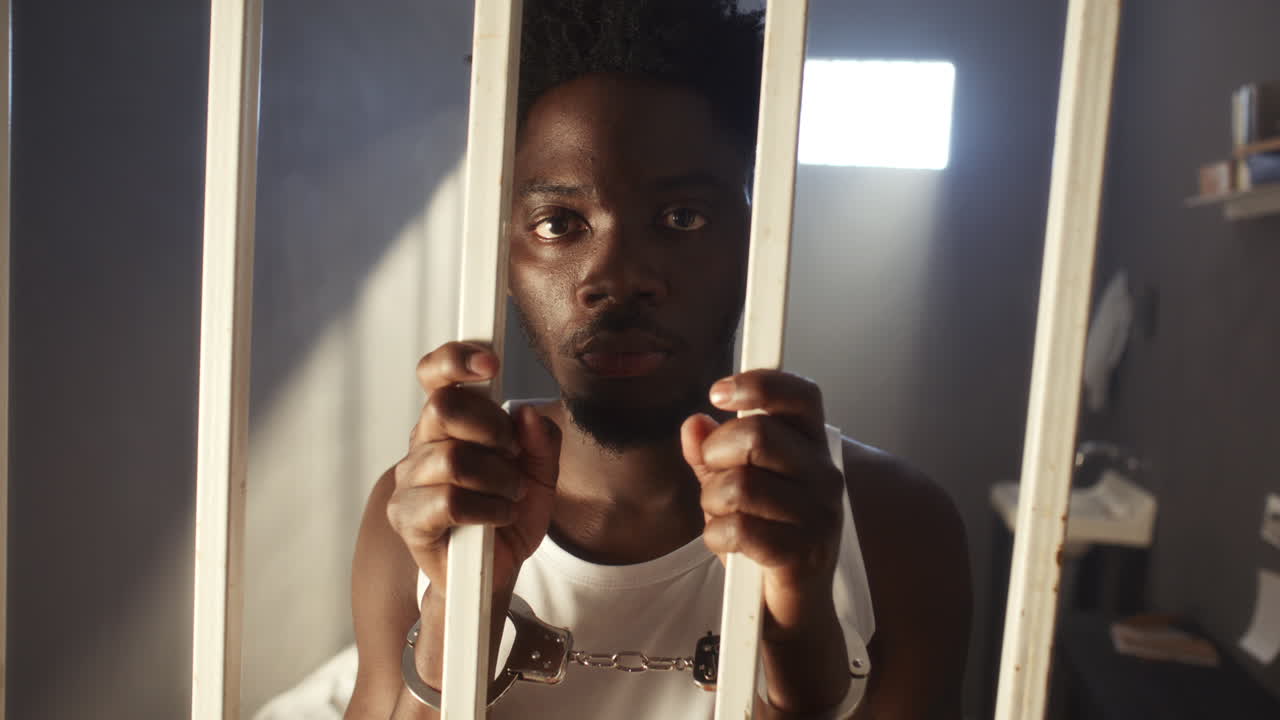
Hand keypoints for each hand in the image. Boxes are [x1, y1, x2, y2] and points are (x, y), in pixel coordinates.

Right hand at [386, 342, 560, 598]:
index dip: (455, 359)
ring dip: (497, 479)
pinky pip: (448, 501)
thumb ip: (540, 441)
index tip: (491, 364)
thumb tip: (527, 413)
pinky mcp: (408, 518)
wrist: (495, 572)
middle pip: (444, 408)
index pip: (434, 375)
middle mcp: (423, 444)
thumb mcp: (541, 475)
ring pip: (452, 459)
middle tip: (512, 454)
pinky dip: (487, 509)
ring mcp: (410, 481)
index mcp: (449, 422)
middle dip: (491, 429)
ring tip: (510, 495)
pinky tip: (498, 516)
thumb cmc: (508, 515)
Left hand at [681, 370, 850, 712]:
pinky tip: (726, 544)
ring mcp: (819, 514)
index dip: (759, 383)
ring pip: (740, 484)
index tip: (718, 392)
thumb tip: (693, 424)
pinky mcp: (804, 553)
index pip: (800, 394)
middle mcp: (823, 474)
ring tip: (722, 517)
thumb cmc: (764, 539)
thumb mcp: (732, 490)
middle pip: (758, 435)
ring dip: (713, 503)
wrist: (788, 610)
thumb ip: (711, 456)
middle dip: (717, 455)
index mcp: (810, 447)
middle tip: (714, 478)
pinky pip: (740, 528)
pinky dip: (717, 536)